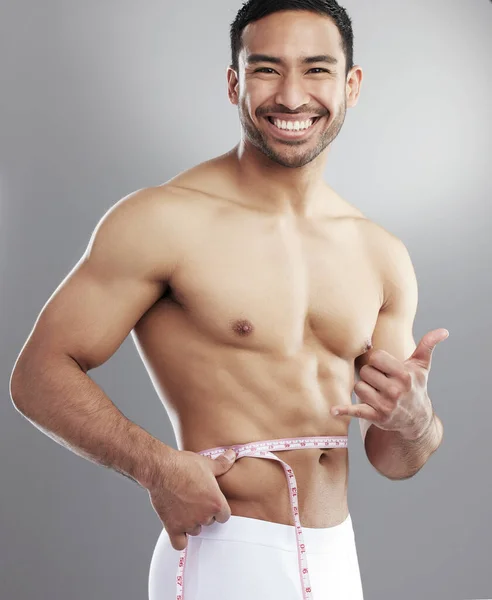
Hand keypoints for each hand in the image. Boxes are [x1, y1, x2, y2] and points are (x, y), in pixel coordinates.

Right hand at [146, 448, 236, 549]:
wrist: (161, 469)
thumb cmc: (184, 465)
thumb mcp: (207, 463)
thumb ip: (223, 464)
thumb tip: (233, 455)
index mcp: (216, 503)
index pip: (225, 516)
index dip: (218, 509)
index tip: (211, 501)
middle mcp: (204, 516)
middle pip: (209, 522)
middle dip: (204, 513)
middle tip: (195, 500)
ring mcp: (188, 523)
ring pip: (195, 530)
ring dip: (192, 523)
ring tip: (184, 507)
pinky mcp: (172, 527)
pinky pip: (179, 544)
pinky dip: (179, 539)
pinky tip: (178, 528)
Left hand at [331, 329, 448, 438]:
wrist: (416, 419)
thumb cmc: (415, 386)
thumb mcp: (422, 367)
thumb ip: (427, 346)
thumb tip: (443, 331)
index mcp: (404, 375)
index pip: (375, 357)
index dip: (377, 361)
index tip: (385, 367)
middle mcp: (395, 391)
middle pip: (365, 372)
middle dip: (370, 375)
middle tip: (381, 381)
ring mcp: (385, 405)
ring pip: (358, 387)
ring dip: (363, 389)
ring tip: (376, 392)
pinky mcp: (376, 417)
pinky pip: (355, 411)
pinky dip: (344, 410)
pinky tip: (333, 410)